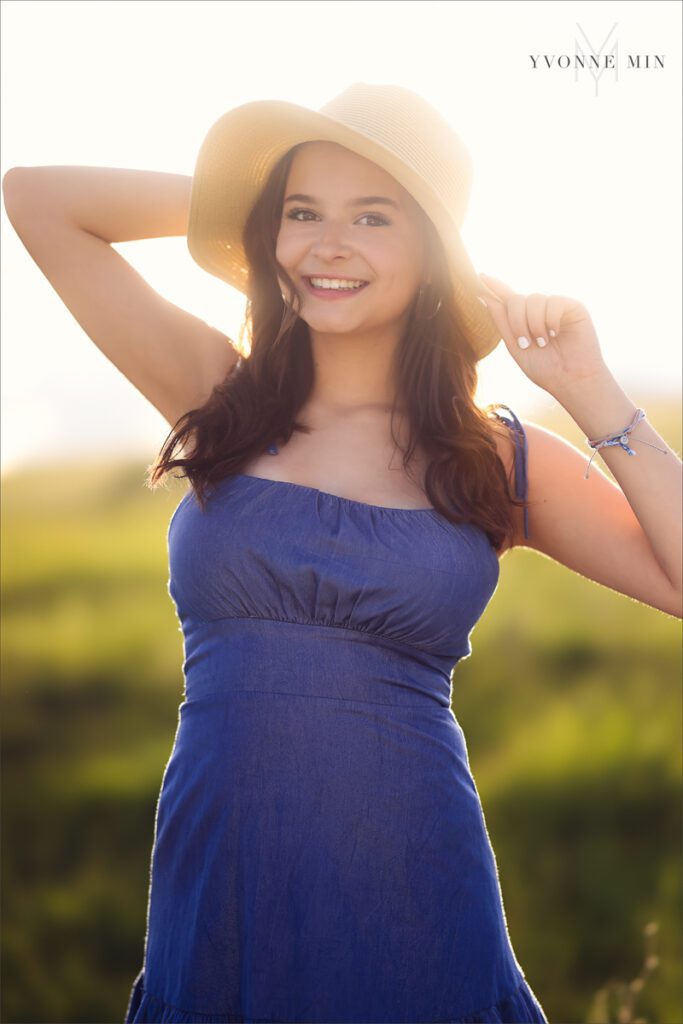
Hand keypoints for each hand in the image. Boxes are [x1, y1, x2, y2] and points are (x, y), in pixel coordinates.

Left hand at [478, 272, 610, 398]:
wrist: (571, 381)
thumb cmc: (546, 369)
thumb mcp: (516, 347)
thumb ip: (502, 323)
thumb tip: (485, 298)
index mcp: (524, 320)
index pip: (508, 299)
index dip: (495, 287)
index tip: (480, 276)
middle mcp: (539, 310)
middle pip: (517, 299)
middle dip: (517, 322)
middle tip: (526, 343)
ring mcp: (556, 307)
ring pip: (534, 299)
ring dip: (534, 324)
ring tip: (544, 342)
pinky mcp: (573, 307)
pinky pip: (554, 302)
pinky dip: (551, 320)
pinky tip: (555, 333)